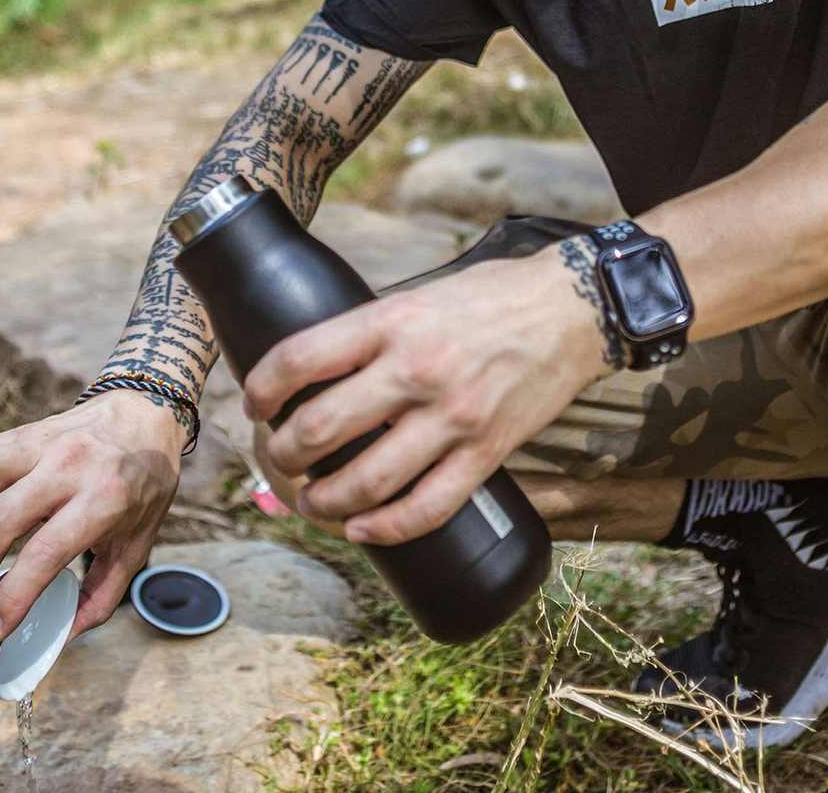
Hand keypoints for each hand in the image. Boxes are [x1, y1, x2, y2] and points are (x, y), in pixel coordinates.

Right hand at [0, 390, 182, 642]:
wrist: (147, 416)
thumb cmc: (144, 484)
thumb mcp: (140, 541)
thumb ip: (104, 593)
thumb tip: (63, 635)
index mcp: (105, 499)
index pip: (44, 554)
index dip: (11, 599)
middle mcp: (69, 468)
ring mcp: (40, 444)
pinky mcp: (19, 432)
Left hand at [243, 247, 607, 545]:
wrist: (572, 310)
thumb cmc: (491, 297)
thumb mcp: (419, 296)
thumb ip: (373, 333)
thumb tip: (320, 372)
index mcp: (390, 322)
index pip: (297, 360)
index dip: (260, 390)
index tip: (255, 404)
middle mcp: (415, 370)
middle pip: (318, 430)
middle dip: (280, 456)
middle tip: (277, 460)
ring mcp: (452, 417)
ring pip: (365, 481)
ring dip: (321, 503)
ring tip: (310, 502)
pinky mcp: (486, 452)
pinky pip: (426, 508)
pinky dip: (384, 528)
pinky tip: (361, 529)